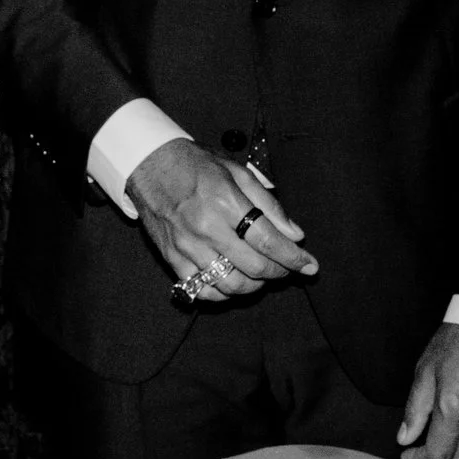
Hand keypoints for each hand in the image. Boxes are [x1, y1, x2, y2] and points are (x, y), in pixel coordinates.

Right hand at [125, 138, 317, 300]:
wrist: (148, 165)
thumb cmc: (196, 165)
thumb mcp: (237, 173)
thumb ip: (269, 205)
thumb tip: (295, 235)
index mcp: (224, 201)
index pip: (268, 240)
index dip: (293, 257)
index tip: (310, 266)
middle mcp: (205, 227)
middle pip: (253, 267)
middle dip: (278, 272)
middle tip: (285, 267)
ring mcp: (186, 246)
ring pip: (230, 284)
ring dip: (254, 286)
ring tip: (260, 274)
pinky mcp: (171, 258)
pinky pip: (201, 290)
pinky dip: (223, 293)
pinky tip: (232, 281)